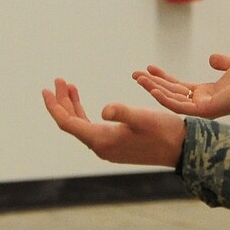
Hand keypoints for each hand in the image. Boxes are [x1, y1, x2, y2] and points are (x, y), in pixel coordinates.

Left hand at [41, 78, 185, 167]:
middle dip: (62, 102)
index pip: (68, 123)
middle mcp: (100, 147)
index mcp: (102, 141)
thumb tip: (103, 110)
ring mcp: (107, 147)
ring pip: (81, 125)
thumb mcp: (143, 118)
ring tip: (68, 85)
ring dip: (73, 105)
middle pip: (72, 123)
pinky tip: (86, 102)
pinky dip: (85, 113)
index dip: (54, 106)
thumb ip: (122, 113)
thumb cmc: (165, 132)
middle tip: (58, 80)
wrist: (183, 150)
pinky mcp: (115, 145)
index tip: (46, 89)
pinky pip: (91, 128)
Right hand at [133, 53, 229, 117]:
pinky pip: (180, 106)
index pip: (179, 88)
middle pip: (171, 94)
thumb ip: (222, 62)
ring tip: (138, 78)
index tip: (148, 68)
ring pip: (172, 100)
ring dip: (153, 89)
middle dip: (152, 84)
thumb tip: (212, 59)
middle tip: (135, 74)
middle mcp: (203, 102)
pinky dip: (165, 99)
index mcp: (208, 94)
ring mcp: (204, 108)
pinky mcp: (206, 110)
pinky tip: (153, 89)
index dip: (163, 78)